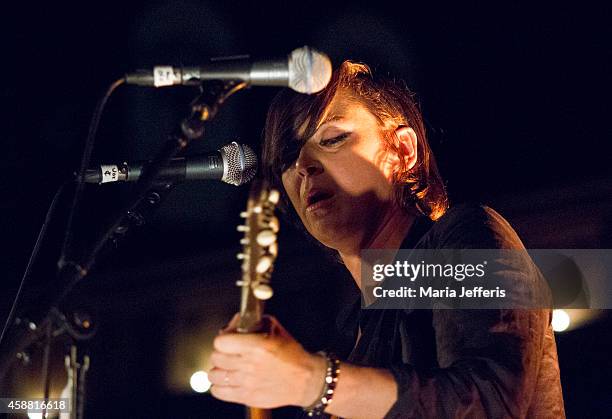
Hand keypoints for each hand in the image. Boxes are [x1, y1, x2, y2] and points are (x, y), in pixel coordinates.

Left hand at [209, 315, 325, 408]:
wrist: (306, 379)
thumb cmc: (292, 354)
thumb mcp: (276, 329)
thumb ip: (255, 321)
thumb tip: (236, 321)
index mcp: (257, 346)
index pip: (221, 342)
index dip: (223, 338)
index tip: (228, 339)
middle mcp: (250, 365)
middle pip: (216, 357)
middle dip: (220, 352)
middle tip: (228, 352)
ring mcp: (247, 383)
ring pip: (214, 375)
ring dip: (219, 369)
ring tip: (227, 367)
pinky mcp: (246, 397)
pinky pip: (218, 392)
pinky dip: (219, 386)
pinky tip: (228, 380)